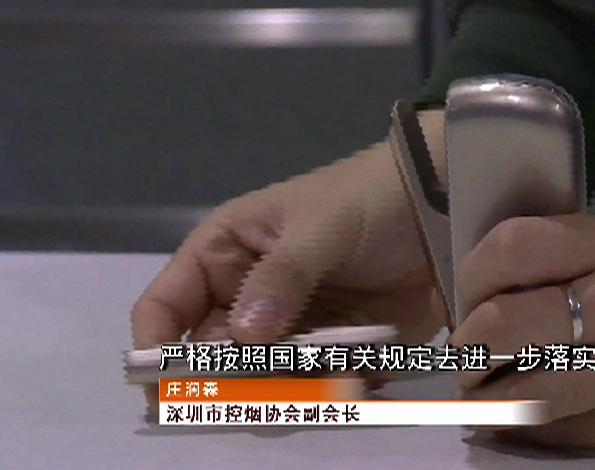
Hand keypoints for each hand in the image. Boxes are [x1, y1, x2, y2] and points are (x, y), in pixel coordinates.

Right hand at [131, 117, 447, 406]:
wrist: (438, 206)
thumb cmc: (366, 200)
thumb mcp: (318, 228)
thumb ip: (280, 277)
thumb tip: (242, 335)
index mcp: (226, 253)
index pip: (166, 305)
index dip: (156, 346)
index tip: (165, 384)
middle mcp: (249, 297)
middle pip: (212, 356)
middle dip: (228, 381)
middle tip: (256, 393)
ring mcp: (292, 327)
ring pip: (264, 379)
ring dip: (286, 390)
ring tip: (322, 378)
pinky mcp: (335, 347)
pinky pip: (318, 384)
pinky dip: (331, 389)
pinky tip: (357, 376)